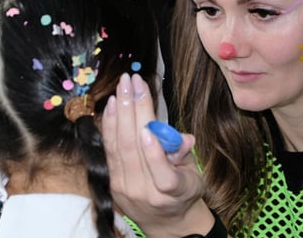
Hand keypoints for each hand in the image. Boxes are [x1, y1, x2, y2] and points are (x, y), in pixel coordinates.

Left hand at [102, 73, 213, 236]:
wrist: (165, 221)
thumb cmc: (184, 190)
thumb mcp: (194, 174)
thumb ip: (185, 154)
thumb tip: (184, 138)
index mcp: (172, 192)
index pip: (162, 173)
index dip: (154, 152)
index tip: (149, 127)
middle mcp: (145, 193)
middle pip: (134, 151)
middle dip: (133, 111)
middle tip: (132, 82)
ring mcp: (124, 188)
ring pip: (118, 148)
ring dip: (119, 114)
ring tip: (121, 89)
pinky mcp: (111, 182)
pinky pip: (109, 151)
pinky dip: (109, 127)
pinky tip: (111, 107)